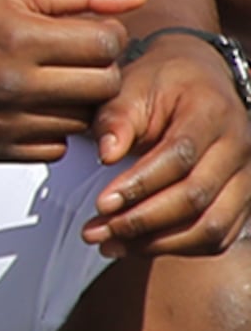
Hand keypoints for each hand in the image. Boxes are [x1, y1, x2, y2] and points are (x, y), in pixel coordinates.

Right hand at [0, 0, 142, 162]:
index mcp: (18, 35)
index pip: (109, 44)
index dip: (105, 33)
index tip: (84, 30)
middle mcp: (11, 83)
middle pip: (104, 86)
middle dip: (98, 69)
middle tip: (72, 57)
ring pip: (81, 122)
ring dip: (75, 102)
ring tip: (49, 81)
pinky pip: (51, 150)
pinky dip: (49, 130)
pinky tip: (28, 106)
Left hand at [84, 31, 250, 256]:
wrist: (200, 82)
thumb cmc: (159, 86)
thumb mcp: (131, 88)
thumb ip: (116, 119)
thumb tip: (106, 154)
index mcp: (211, 112)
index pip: (180, 156)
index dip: (140, 184)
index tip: (100, 203)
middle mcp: (238, 146)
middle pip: (197, 196)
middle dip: (141, 221)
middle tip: (94, 232)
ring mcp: (245, 176)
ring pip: (212, 226)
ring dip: (157, 243)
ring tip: (109, 244)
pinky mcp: (240, 200)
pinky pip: (218, 237)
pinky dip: (178, 248)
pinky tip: (136, 247)